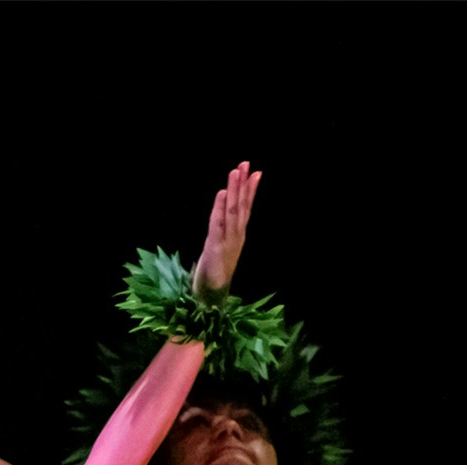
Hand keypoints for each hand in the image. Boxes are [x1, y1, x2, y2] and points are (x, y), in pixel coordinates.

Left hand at [192, 161, 260, 299]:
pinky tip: (221, 193)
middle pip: (241, 206)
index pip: (246, 209)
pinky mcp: (215, 248)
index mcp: (238, 237)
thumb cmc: (213, 276)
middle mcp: (236, 237)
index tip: (255, 172)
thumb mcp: (221, 250)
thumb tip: (227, 221)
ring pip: (232, 211)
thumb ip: (225, 235)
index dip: (250, 191)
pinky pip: (218, 224)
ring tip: (236, 171)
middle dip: (244, 184)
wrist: (210, 300)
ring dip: (234, 191)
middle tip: (246, 163)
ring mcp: (227, 242)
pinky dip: (220, 207)